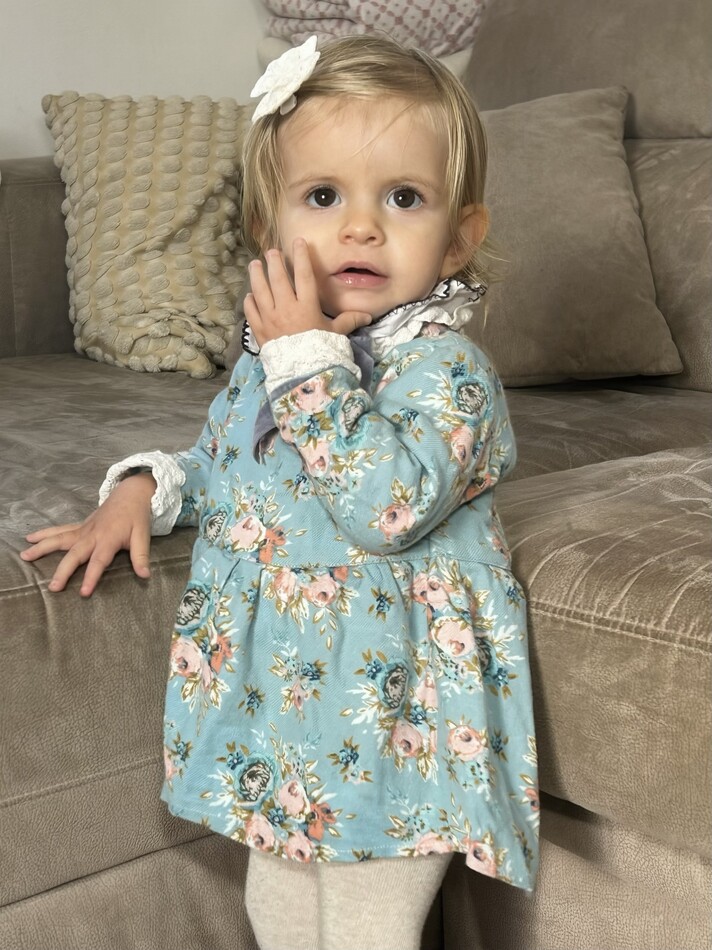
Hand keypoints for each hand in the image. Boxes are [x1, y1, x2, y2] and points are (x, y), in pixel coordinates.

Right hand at [20, 472, 156, 596]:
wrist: (131, 493)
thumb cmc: (137, 517)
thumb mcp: (143, 536)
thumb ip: (141, 557)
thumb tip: (146, 575)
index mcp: (109, 539)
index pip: (99, 562)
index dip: (92, 577)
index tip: (83, 592)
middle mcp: (92, 535)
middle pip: (75, 554)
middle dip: (63, 571)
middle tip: (53, 587)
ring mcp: (84, 529)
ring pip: (60, 539)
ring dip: (43, 548)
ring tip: (25, 556)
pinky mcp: (80, 526)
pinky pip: (60, 530)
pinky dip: (44, 534)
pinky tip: (30, 538)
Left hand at [244, 238, 370, 345]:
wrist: (302, 375)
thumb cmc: (321, 352)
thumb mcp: (336, 335)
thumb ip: (348, 322)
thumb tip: (367, 316)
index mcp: (306, 306)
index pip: (303, 275)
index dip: (301, 256)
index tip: (297, 242)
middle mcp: (286, 308)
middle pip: (277, 278)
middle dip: (273, 262)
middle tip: (271, 251)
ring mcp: (270, 319)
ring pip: (260, 291)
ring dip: (256, 276)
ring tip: (254, 265)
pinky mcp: (260, 331)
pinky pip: (251, 311)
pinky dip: (250, 301)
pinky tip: (250, 295)